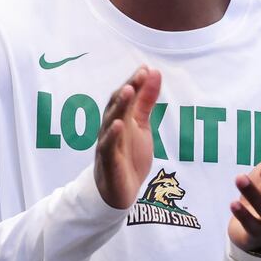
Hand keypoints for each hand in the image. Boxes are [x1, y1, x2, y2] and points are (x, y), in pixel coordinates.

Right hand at [93, 65, 161, 208]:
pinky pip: (107, 146)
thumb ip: (146, 101)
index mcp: (120, 118)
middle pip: (117, 105)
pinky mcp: (108, 161)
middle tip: (139, 75)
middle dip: (128, 90)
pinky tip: (118, 125)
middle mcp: (111, 128)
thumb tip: (153, 72)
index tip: (146, 69)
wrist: (118, 191)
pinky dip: (112, 135)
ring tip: (128, 91)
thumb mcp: (141, 125)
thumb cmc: (128, 155)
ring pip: (110, 121)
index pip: (125, 97)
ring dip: (119, 106)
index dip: (135, 83)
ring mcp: (108, 144)